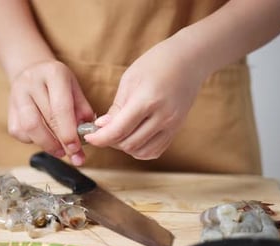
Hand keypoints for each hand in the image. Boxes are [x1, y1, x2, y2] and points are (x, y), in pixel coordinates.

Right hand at [7, 60, 93, 164]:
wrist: (32, 70)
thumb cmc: (58, 82)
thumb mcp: (75, 88)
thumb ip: (82, 111)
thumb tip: (87, 135)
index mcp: (54, 74)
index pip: (60, 108)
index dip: (68, 132)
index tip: (76, 148)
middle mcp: (32, 82)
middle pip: (45, 119)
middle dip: (61, 143)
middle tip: (73, 155)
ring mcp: (17, 95)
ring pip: (28, 128)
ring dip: (46, 144)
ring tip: (60, 150)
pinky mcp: (9, 109)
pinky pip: (19, 132)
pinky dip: (33, 141)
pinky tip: (44, 138)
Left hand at [84, 38, 204, 159]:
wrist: (190, 59)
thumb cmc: (157, 63)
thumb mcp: (130, 79)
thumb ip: (117, 107)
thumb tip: (102, 126)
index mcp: (148, 100)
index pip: (119, 130)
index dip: (100, 138)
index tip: (89, 136)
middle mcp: (163, 116)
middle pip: (129, 144)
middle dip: (110, 141)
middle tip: (102, 130)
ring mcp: (172, 125)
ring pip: (141, 151)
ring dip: (125, 147)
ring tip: (118, 132)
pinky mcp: (176, 129)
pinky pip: (155, 150)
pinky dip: (140, 149)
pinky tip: (133, 137)